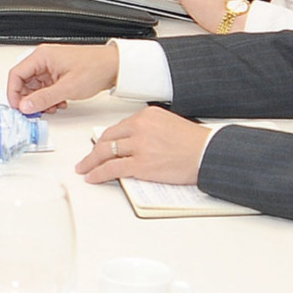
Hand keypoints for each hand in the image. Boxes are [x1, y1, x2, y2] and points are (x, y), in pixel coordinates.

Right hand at [6, 43, 119, 113]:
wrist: (115, 66)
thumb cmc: (95, 68)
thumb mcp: (67, 88)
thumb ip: (43, 98)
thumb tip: (25, 106)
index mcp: (42, 57)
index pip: (16, 74)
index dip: (13, 93)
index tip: (18, 107)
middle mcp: (44, 59)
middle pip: (24, 81)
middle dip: (29, 99)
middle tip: (34, 111)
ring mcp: (51, 66)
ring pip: (35, 86)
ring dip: (41, 100)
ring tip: (51, 107)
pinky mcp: (59, 73)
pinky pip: (46, 87)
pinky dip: (49, 97)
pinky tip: (59, 103)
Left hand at [73, 107, 211, 185]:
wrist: (208, 153)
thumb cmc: (193, 142)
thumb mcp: (168, 124)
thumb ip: (148, 129)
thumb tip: (131, 140)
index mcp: (146, 115)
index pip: (118, 127)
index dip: (106, 139)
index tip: (100, 145)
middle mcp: (140, 127)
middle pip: (108, 139)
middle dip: (94, 150)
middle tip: (86, 159)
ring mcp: (139, 146)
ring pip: (106, 152)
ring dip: (91, 162)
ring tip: (84, 169)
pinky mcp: (141, 164)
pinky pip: (112, 168)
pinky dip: (99, 173)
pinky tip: (92, 177)